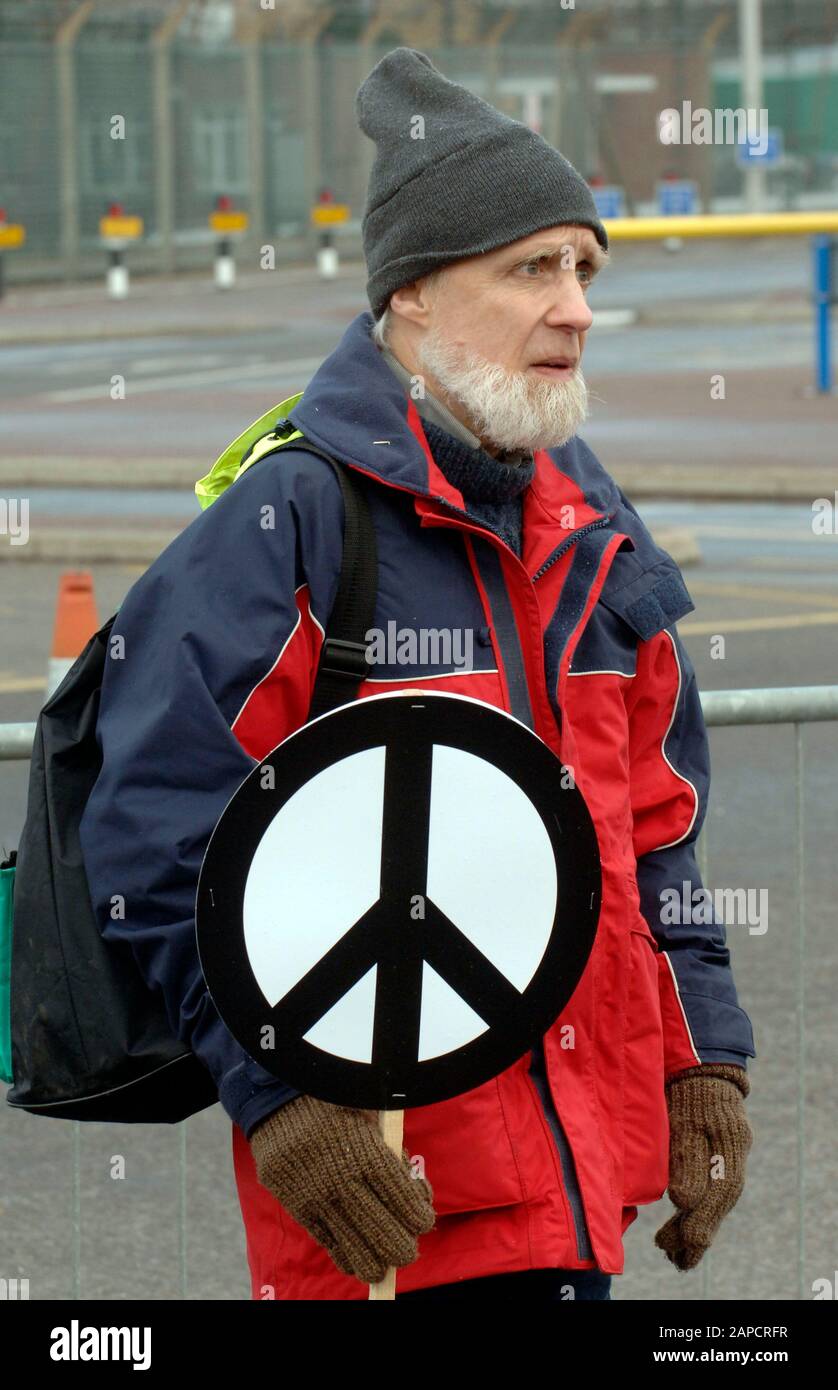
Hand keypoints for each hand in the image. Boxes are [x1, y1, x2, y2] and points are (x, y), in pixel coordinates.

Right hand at [249, 1095, 434, 1283]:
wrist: (281, 1100)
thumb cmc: (336, 1106)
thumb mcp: (372, 1119)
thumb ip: (393, 1156)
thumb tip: (416, 1194)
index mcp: (368, 1154)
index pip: (404, 1201)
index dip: (419, 1218)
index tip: (424, 1222)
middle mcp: (345, 1182)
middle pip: (384, 1233)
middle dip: (402, 1248)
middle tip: (407, 1249)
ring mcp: (320, 1199)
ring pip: (356, 1247)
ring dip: (376, 1262)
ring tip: (384, 1264)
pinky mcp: (300, 1208)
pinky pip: (328, 1243)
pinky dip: (346, 1256)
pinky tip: (356, 1260)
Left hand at [654, 1064, 752, 1271]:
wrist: (700, 1068)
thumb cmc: (689, 1087)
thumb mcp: (685, 1116)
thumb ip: (685, 1156)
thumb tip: (682, 1201)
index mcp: (731, 1142)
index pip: (721, 1190)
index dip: (703, 1217)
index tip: (686, 1240)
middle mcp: (733, 1155)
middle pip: (718, 1202)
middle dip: (696, 1232)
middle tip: (674, 1256)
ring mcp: (726, 1157)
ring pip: (713, 1201)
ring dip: (693, 1228)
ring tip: (670, 1251)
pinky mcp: (714, 1159)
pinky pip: (707, 1193)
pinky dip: (693, 1213)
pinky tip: (678, 1230)